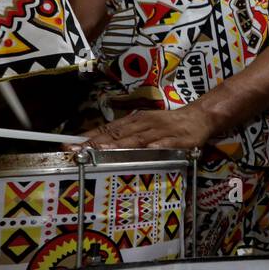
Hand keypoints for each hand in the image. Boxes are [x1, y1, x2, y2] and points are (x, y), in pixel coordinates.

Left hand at [81, 105, 212, 148]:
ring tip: (104, 151)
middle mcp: (144, 124)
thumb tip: (97, 142)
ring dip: (120, 145)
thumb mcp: (143, 124)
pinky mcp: (178, 140)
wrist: (198, 117)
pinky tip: (149, 150)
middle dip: (97, 143)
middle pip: (118, 135)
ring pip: (138, 138)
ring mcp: (160, 131)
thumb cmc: (168, 124)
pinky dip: (157, 146)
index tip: (70, 146)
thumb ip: (124, 134)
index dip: (88, 137)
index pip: (107, 129)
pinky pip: (166, 143)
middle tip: (78, 152)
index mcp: (134, 121)